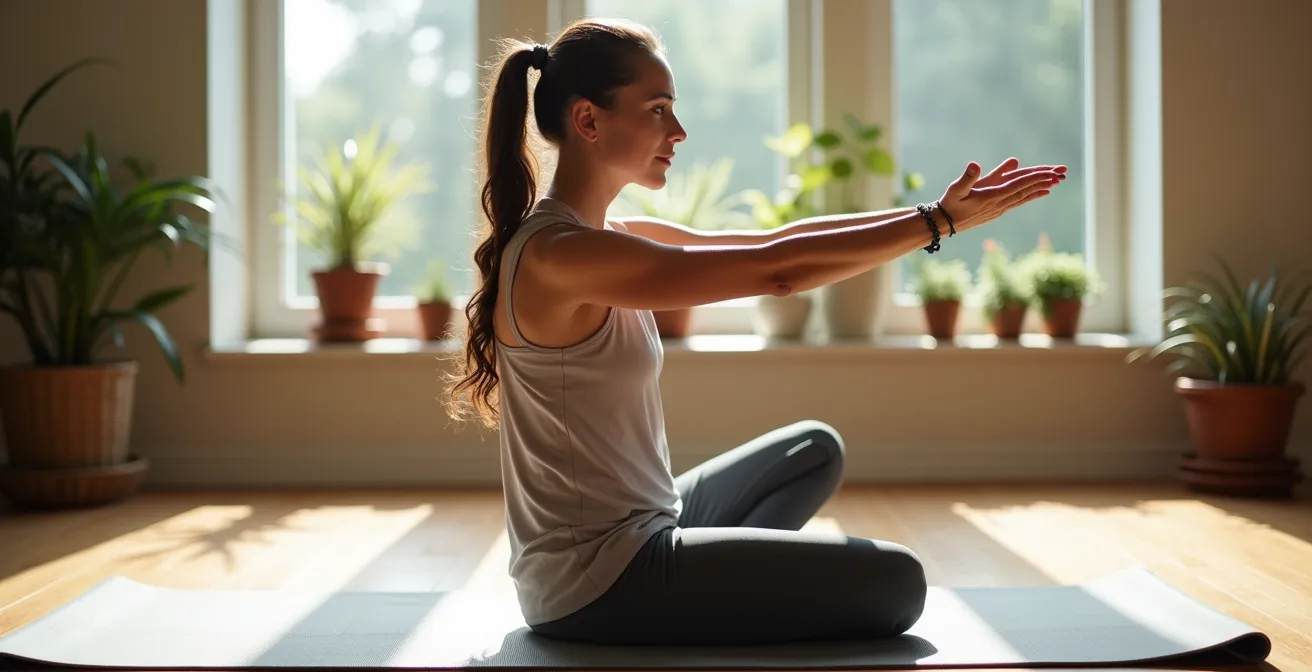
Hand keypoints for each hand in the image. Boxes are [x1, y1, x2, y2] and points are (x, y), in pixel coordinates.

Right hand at [935, 157, 1065, 232]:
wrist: (945, 224)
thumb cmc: (949, 204)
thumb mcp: (956, 189)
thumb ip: (967, 178)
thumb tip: (975, 164)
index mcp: (992, 196)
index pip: (1019, 184)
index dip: (1036, 177)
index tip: (1051, 172)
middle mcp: (1000, 203)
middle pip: (1026, 188)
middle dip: (1045, 179)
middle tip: (1063, 172)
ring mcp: (1000, 207)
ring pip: (1025, 194)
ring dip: (1042, 186)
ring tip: (1058, 181)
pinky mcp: (998, 209)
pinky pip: (1020, 200)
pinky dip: (1033, 194)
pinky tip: (1044, 192)